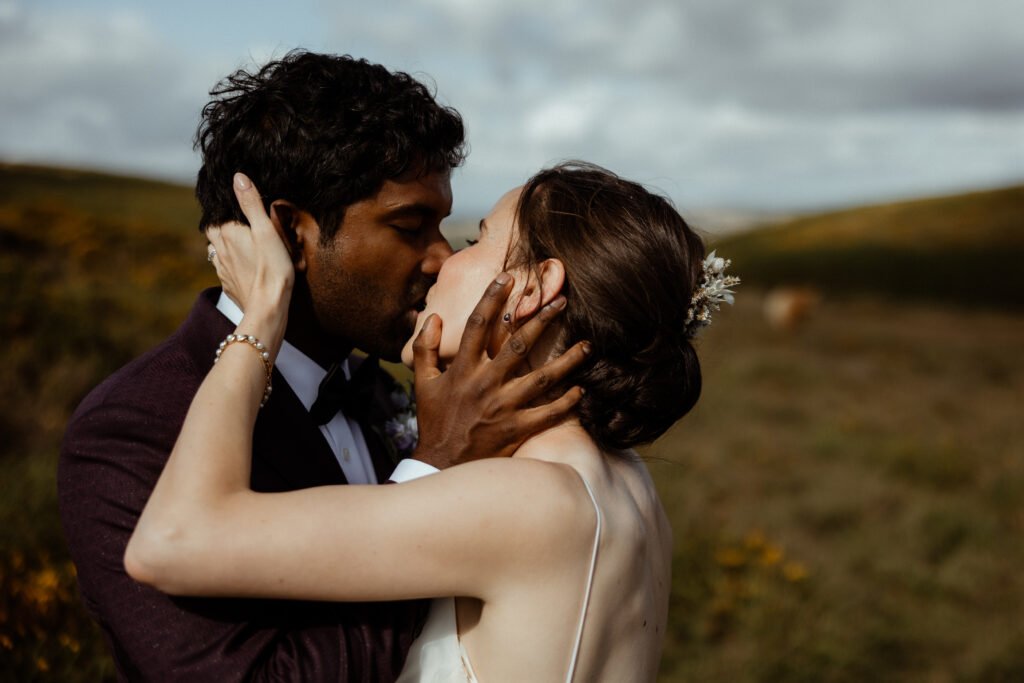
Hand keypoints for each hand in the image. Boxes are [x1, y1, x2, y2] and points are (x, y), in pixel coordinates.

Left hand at [206, 173, 294, 314]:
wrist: (268, 308)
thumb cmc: (271, 269)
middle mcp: (220, 251)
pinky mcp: (230, 285)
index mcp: (228, 234)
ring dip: (224, 245)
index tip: (230, 203)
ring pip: (217, 251)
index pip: (215, 215)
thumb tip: (237, 177)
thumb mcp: (266, 231)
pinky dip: (230, 264)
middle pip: (213, 232)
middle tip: (235, 221)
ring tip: (239, 242)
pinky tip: (242, 266)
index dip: (221, 209)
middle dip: (221, 225)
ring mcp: (223, 270)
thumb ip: (251, 203)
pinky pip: (224, 270)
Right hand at [411, 273, 589, 467]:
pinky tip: (581, 391)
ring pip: (541, 379)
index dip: (492, 299)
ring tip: (587, 346)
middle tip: (562, 301)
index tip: (508, 278)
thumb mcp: (422, 383)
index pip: (479, 325)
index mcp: (462, 369)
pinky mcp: (515, 429)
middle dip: (541, 320)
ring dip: (567, 361)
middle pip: (518, 345)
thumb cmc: (434, 421)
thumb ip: (426, 348)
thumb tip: (434, 317)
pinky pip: (546, 414)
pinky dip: (566, 403)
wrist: (440, 465)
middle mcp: (484, 384)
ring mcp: (502, 407)